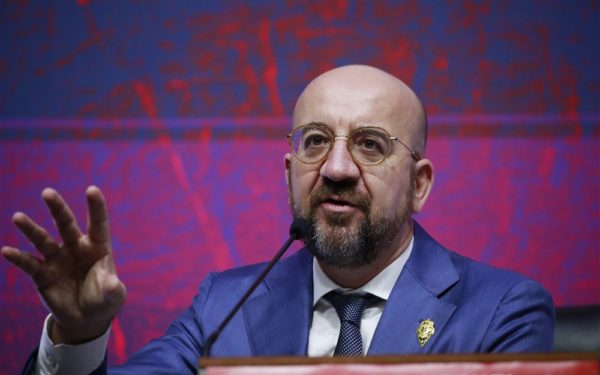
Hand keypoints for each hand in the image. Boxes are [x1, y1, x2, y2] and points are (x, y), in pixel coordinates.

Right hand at [1, 186, 125, 343]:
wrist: (86, 318)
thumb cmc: (104, 300)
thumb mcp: (114, 296)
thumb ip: (113, 289)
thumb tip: (113, 284)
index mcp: (97, 247)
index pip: (98, 223)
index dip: (96, 207)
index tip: (92, 189)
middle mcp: (75, 247)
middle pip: (66, 224)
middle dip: (57, 209)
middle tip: (48, 192)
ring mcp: (57, 259)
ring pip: (43, 240)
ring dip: (31, 229)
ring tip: (18, 217)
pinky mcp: (43, 274)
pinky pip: (29, 264)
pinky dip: (18, 258)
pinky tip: (6, 251)